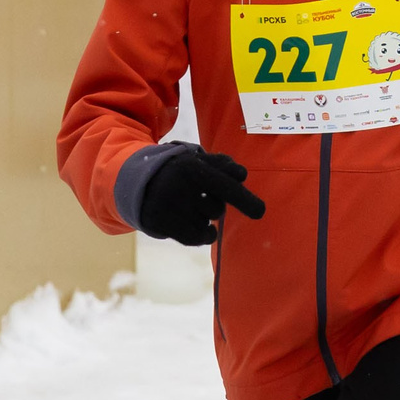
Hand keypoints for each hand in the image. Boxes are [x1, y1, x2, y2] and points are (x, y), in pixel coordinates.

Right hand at [137, 149, 265, 245]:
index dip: (244, 198)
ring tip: (192, 208)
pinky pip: (196, 237)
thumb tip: (242, 174)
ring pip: (207, 223)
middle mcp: (179, 187)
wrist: (139, 182)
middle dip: (216, 206)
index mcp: (192, 167)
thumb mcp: (198, 161)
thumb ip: (221, 165)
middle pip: (217, 209)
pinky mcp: (161, 222)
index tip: (260, 212)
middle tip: (204, 198)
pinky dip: (204, 235)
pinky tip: (202, 228)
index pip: (225, 185)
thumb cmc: (178, 172)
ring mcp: (169, 206)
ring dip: (206, 219)